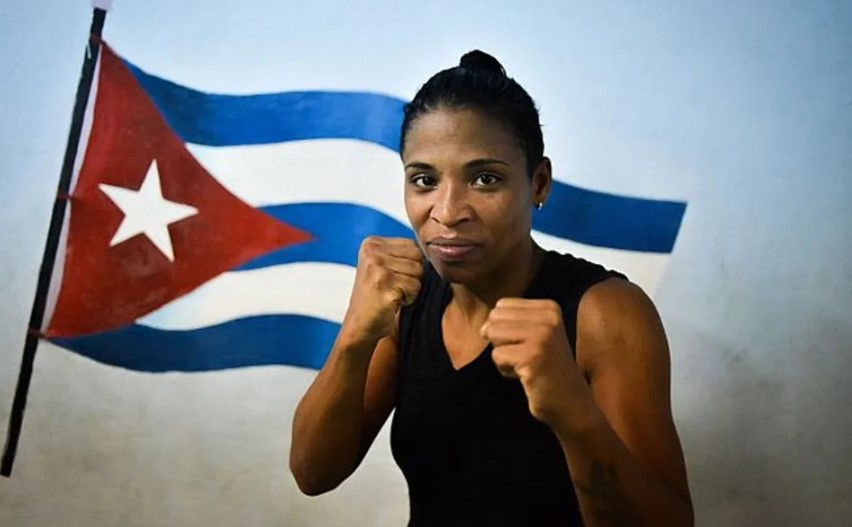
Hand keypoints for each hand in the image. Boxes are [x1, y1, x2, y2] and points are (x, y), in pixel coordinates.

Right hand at [341, 237, 422, 344]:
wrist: (360, 324)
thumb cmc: (377, 295)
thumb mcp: (383, 265)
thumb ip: (401, 252)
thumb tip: (434, 246)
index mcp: (372, 243)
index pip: (413, 246)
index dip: (410, 265)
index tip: (393, 277)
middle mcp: (372, 252)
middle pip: (417, 257)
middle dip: (412, 276)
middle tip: (394, 287)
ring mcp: (377, 268)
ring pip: (418, 272)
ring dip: (410, 288)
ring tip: (392, 294)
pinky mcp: (384, 285)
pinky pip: (415, 288)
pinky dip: (408, 299)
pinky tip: (392, 302)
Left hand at [480, 298, 590, 429]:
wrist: (571, 402)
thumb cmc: (546, 369)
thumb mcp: (535, 335)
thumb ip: (509, 322)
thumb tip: (483, 327)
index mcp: (550, 308)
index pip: (502, 305)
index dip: (505, 329)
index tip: (528, 345)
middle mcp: (548, 318)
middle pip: (495, 318)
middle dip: (501, 340)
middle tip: (524, 357)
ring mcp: (541, 336)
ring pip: (493, 334)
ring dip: (502, 355)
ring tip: (525, 365)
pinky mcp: (532, 357)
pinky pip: (497, 355)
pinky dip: (505, 370)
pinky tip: (526, 376)